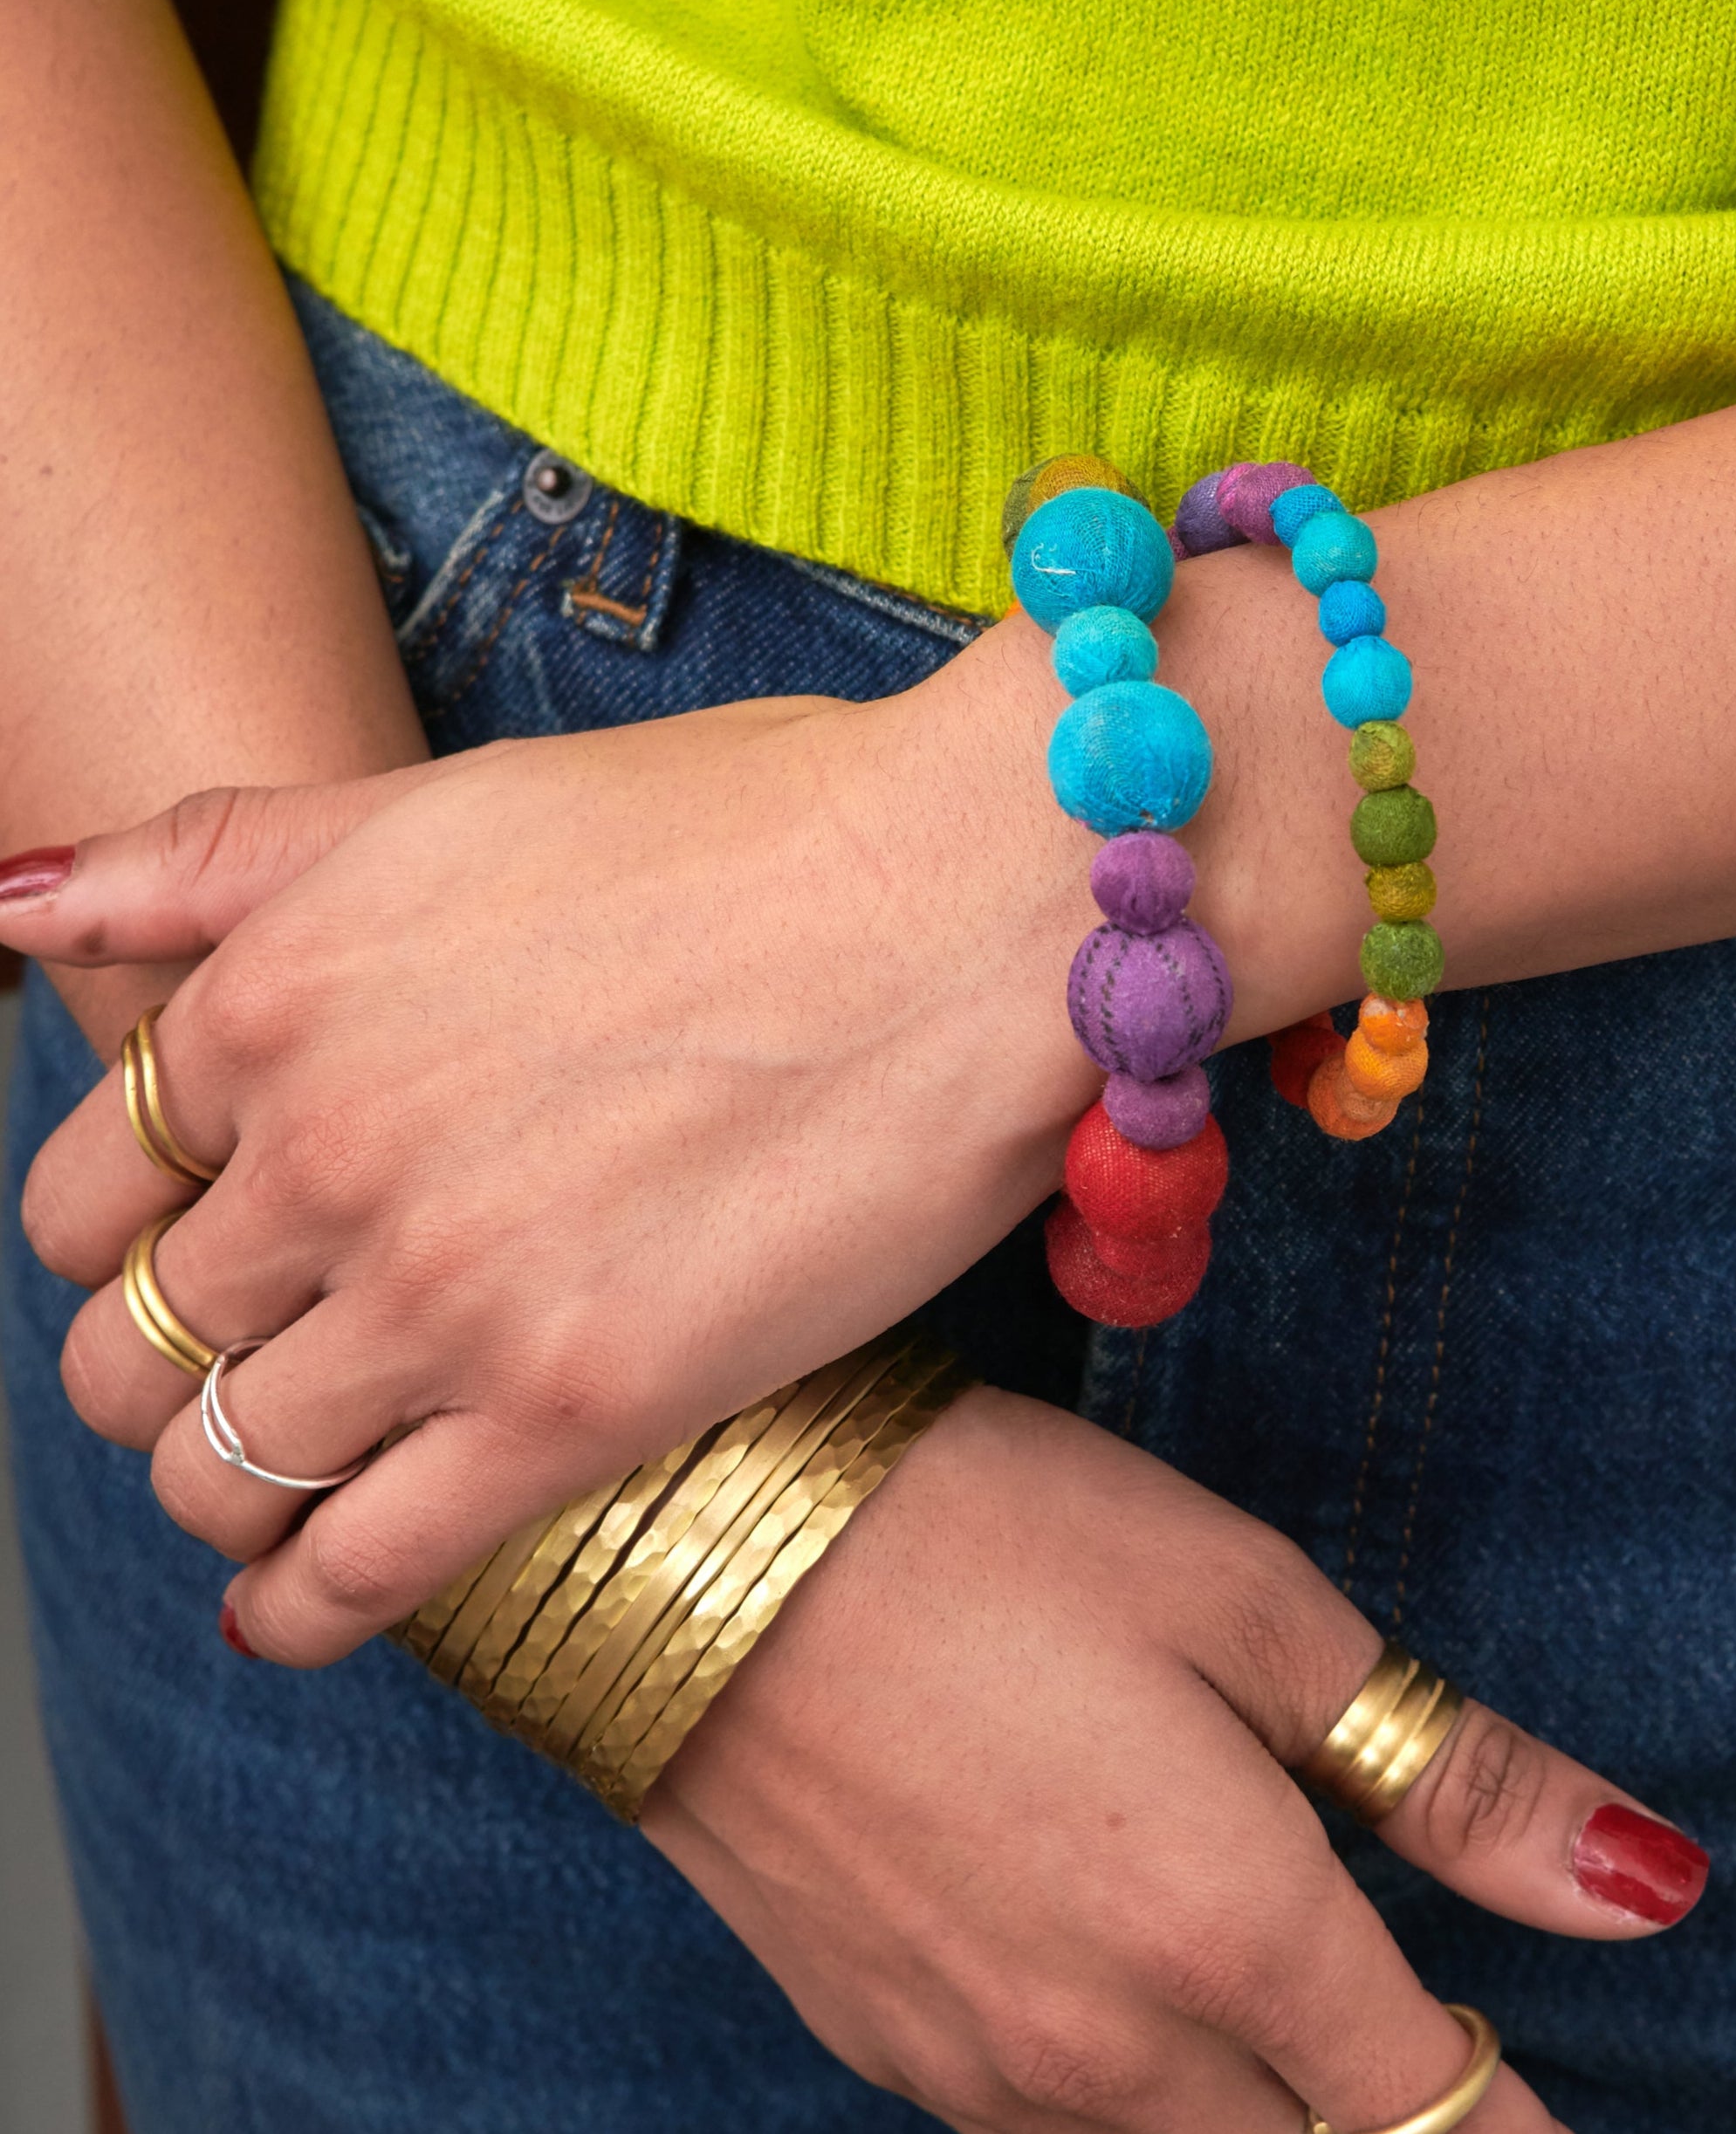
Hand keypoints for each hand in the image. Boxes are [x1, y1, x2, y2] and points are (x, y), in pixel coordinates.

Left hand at [6, 665, 1109, 1664]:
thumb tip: (6, 904)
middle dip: (168, 1368)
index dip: (130, 1238)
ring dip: (225, 1491)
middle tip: (257, 1368)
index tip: (207, 1255)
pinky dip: (299, 1607)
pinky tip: (306, 1601)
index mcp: (278, 996)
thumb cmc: (756, 829)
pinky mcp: (574, 1406)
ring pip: (216, 1469)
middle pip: (134, 1343)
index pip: (85, 1187)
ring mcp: (442, 1290)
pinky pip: (353, 1574)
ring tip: (291, 1483)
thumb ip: (219, 855)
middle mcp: (326, 1150)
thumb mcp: (451, 799)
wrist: (968, 902)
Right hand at [644, 1387, 1706, 2132]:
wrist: (685, 1548)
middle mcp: (1111, 2058)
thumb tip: (1647, 1886)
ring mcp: (978, 2076)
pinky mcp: (885, 2049)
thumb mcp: (1252, 1610)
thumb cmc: (993, 1536)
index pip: (1445, 2124)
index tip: (1573, 2132)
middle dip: (1400, 2133)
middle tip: (1430, 2056)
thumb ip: (1453, 1776)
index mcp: (1236, 1939)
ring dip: (1260, 2120)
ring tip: (1300, 2036)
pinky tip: (1130, 1997)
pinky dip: (1133, 2107)